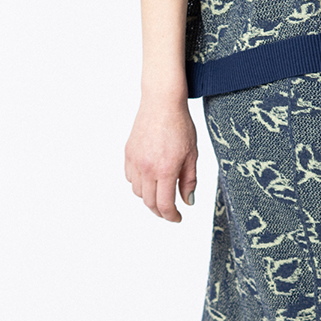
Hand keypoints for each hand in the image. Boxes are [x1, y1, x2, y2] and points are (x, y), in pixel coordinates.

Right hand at [125, 95, 198, 221]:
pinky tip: (149, 179)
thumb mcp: (192, 155)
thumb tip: (188, 202)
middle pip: (149, 202)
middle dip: (160, 210)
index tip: (177, 218)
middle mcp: (147, 168)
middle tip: (170, 211)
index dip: (171, 216)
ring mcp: (135, 161)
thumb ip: (189, 181)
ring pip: (138, 192)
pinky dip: (139, 184)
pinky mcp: (128, 153)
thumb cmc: (180, 126)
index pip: (164, 204)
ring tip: (161, 193)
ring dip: (149, 197)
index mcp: (165, 170)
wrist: (162, 103)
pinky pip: (130, 178)